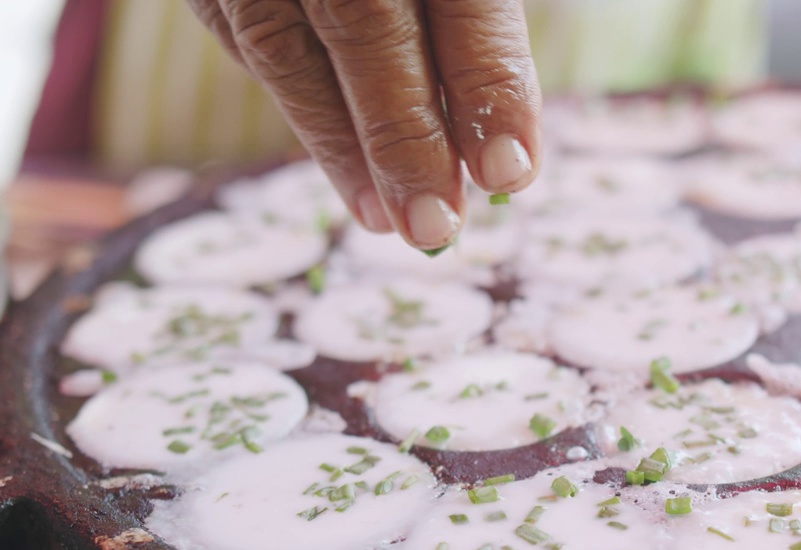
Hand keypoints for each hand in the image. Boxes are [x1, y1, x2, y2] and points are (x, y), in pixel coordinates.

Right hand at [188, 0, 541, 249]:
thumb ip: (473, 18)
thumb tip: (500, 135)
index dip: (485, 82)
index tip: (512, 171)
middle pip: (361, 21)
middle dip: (404, 136)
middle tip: (438, 228)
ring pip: (282, 42)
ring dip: (339, 145)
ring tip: (389, 220)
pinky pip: (238, 31)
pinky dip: (295, 101)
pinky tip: (338, 158)